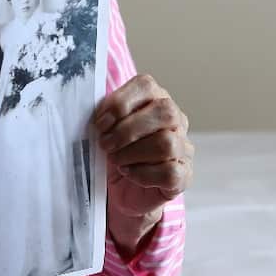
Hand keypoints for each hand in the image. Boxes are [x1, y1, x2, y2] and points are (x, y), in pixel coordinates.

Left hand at [93, 75, 193, 239]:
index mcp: (156, 100)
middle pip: (164, 112)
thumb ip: (104, 115)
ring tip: (115, 160)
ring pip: (167, 143)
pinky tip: (128, 173)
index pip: (147, 85)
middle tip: (105, 144)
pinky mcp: (185, 175)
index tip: (101, 122)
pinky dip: (143, 174)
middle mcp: (176, 120)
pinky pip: (170, 172)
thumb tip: (91, 108)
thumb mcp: (105, 130)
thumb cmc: (115, 153)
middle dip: (127, 130)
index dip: (121, 102)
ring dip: (133, 153)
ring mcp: (184, 148)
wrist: (122, 190)